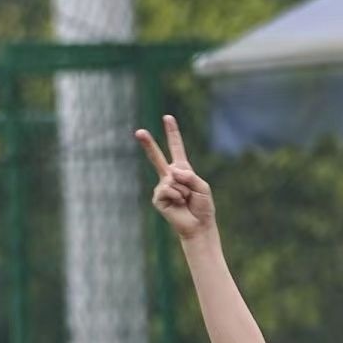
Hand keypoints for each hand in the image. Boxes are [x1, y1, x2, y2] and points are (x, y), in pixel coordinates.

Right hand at [136, 115, 215, 241]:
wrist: (198, 226)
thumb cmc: (202, 207)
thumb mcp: (202, 187)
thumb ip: (190, 176)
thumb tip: (172, 173)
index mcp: (182, 170)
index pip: (176, 148)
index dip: (172, 133)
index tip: (167, 117)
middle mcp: (170, 176)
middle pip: (157, 156)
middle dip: (148, 144)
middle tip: (139, 131)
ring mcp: (162, 186)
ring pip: (172, 179)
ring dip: (184, 190)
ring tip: (186, 200)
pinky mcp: (158, 198)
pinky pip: (168, 189)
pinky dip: (177, 196)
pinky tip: (179, 204)